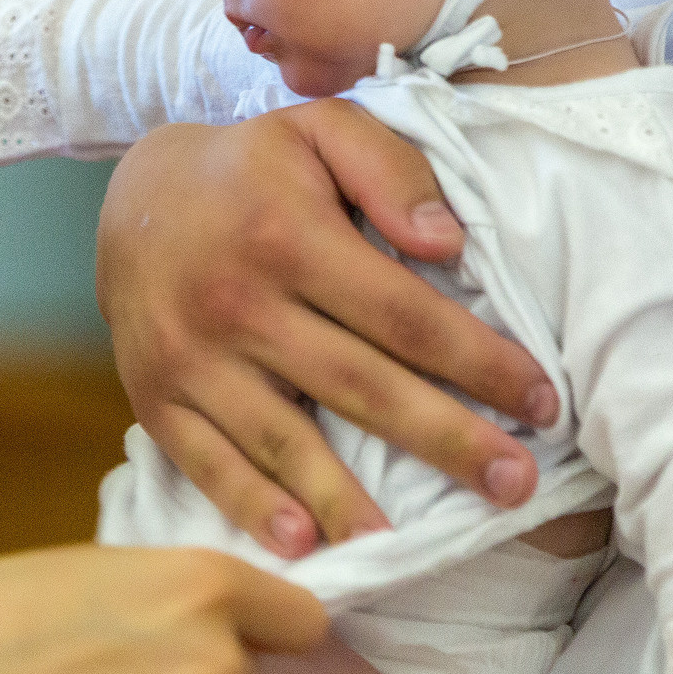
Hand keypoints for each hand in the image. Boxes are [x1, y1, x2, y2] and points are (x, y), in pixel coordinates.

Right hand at [0, 545, 326, 673]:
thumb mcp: (96, 564)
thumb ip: (172, 583)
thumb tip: (210, 604)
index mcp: (205, 587)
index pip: (304, 617)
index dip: (274, 621)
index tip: (251, 625)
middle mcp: (217, 662)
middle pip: (246, 669)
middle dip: (200, 665)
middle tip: (123, 657)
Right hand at [96, 101, 557, 557]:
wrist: (131, 196)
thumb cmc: (250, 168)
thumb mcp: (318, 129)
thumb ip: (389, 169)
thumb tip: (447, 243)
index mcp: (289, 235)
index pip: (404, 313)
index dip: (478, 361)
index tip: (541, 400)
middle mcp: (239, 303)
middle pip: (361, 386)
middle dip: (446, 439)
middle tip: (517, 484)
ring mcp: (192, 358)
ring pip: (285, 439)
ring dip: (349, 498)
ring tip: (408, 544)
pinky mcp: (156, 399)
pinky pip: (207, 463)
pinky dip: (251, 507)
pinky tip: (301, 544)